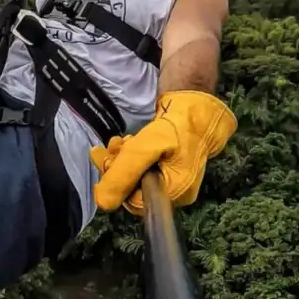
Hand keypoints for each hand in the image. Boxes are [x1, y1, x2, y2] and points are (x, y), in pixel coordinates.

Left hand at [89, 90, 236, 215]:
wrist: (196, 96)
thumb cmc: (179, 121)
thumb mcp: (149, 145)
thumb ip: (126, 172)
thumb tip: (103, 202)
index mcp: (177, 192)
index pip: (136, 201)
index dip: (117, 182)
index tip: (108, 159)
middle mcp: (175, 188)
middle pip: (135, 188)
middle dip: (118, 167)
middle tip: (113, 145)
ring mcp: (172, 173)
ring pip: (136, 174)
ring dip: (122, 158)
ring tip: (119, 140)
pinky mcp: (167, 159)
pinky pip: (142, 164)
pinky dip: (131, 153)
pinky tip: (127, 140)